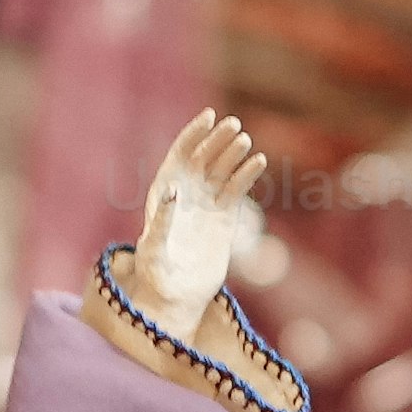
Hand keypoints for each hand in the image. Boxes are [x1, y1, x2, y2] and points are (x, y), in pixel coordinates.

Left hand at [125, 111, 268, 328]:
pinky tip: (257, 162)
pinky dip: (246, 174)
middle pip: (204, 156)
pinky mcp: (225, 217)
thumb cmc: (155, 272)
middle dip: (217, 139)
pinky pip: (237, 189)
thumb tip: (173, 191)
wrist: (176, 295)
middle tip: (234, 126)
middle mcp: (186, 191)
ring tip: (245, 142)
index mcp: (164, 189)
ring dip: (233, 153)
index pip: (180, 152)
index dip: (194, 132)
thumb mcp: (153, 247)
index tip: (209, 116)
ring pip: (222, 169)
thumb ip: (162, 220)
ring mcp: (207, 202)